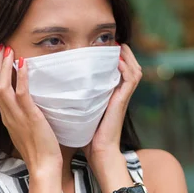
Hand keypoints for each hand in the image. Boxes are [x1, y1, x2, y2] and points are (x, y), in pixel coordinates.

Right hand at [0, 45, 62, 173]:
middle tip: (0, 47)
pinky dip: (21, 77)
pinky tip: (23, 63)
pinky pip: (21, 94)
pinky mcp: (30, 117)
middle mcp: (8, 115)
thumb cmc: (40, 150)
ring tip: (8, 50)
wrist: (44, 167)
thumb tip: (31, 104)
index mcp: (7, 117)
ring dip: (4, 66)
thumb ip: (26, 115)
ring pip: (1, 87)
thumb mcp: (28, 130)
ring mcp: (16, 116)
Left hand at [82, 43, 141, 166]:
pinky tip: (117, 60)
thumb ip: (77, 100)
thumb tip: (59, 89)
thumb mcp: (82, 112)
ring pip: (134, 70)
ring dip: (128, 56)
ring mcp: (123, 97)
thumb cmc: (89, 136)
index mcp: (111, 95)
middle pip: (131, 67)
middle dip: (124, 53)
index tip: (104, 48)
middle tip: (113, 41)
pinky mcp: (122, 101)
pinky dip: (126, 68)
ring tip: (118, 46)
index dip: (116, 58)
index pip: (119, 72)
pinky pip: (131, 79)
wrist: (99, 151)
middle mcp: (119, 94)